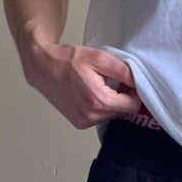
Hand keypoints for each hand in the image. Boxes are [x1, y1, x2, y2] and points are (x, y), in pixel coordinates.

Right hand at [20, 38, 143, 128]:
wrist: (42, 66)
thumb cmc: (68, 60)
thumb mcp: (100, 58)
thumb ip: (123, 72)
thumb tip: (138, 83)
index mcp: (99, 101)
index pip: (132, 106)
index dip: (134, 92)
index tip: (127, 81)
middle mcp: (91, 116)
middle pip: (122, 111)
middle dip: (121, 96)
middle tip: (109, 79)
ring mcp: (84, 122)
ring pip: (111, 115)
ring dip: (110, 101)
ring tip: (96, 85)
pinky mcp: (79, 123)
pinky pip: (99, 117)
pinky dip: (99, 106)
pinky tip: (89, 92)